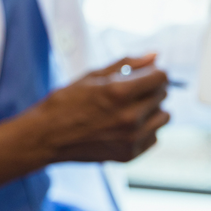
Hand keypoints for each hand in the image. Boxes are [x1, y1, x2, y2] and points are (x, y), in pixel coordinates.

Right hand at [31, 54, 170, 162]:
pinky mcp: (129, 154)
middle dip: (150, 89)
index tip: (147, 74)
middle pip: (163, 96)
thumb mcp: (93, 76)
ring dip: (152, 110)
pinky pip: (154, 137)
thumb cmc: (66, 103)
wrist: (46, 136)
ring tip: (130, 109)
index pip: (161, 77)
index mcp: (120, 93)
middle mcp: (130, 117)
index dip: (155, 72)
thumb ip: (128, 64)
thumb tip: (155, 55)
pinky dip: (145, 130)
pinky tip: (125, 126)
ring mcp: (131, 139)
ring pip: (163, 117)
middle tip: (131, 92)